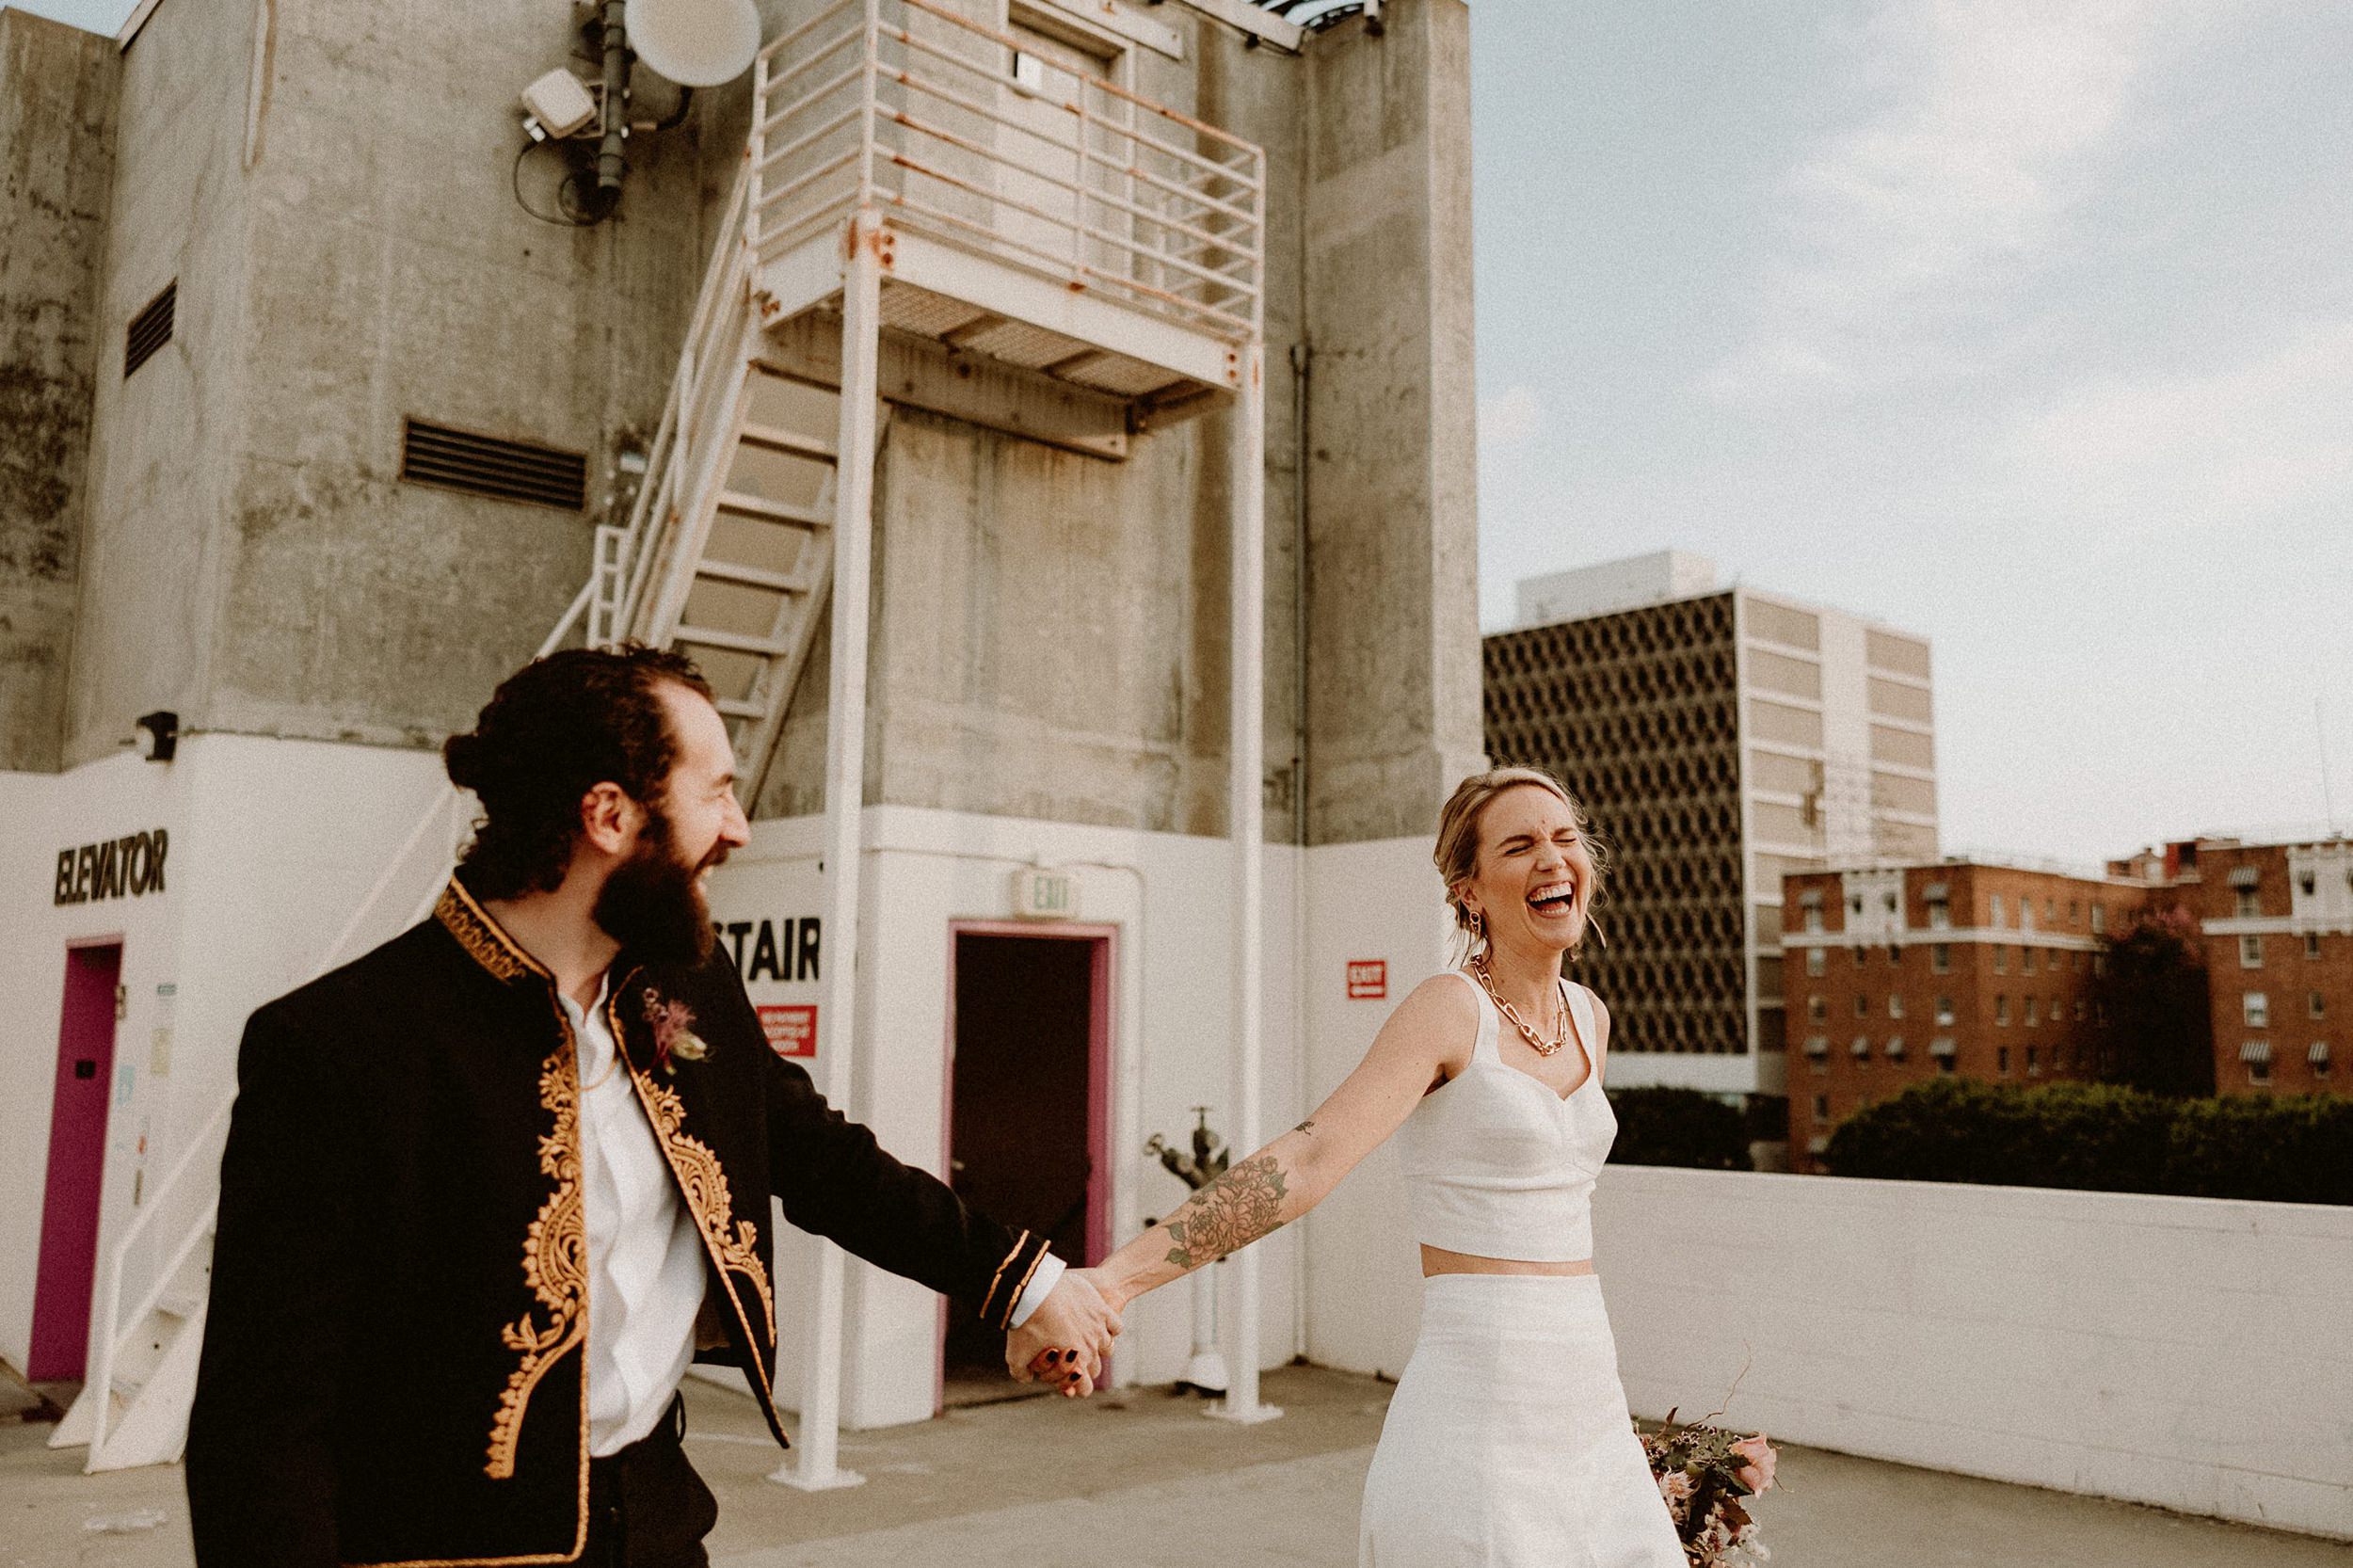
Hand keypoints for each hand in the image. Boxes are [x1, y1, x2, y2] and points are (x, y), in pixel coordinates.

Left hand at [1006, 1270, 1120, 1395]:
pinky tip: (1097, 1324)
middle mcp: (1091, 1349)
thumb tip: (1029, 1378)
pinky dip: (1109, 1327)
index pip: (1085, 1389)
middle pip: (1096, 1368)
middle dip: (1084, 1367)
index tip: (1065, 1377)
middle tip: (1069, 1357)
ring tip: (1083, 1338)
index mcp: (1074, 1365)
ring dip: (1098, 1347)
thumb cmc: (1025, 1323)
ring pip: (1108, 1347)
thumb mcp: (1015, 1356)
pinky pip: (1116, 1326)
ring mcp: (1099, 1328)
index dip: (1075, 1387)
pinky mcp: (1101, 1308)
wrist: (1034, 1289)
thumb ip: (1022, 1374)